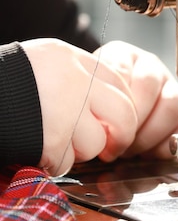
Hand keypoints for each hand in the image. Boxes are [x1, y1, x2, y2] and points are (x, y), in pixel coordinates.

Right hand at [23, 38, 137, 175]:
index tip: (115, 123)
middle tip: (109, 149)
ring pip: (95, 144)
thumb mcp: (42, 64)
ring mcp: (62, 109)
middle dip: (120, 137)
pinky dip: (53, 163)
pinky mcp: (49, 139)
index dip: (123, 108)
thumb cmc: (3, 86)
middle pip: (124, 114)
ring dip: (77, 152)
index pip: (120, 82)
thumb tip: (110, 109)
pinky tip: (34, 149)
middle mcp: (72, 79)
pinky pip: (67, 162)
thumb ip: (76, 78)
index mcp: (69, 57)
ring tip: (51, 141)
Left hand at [94, 41, 177, 158]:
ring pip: (172, 107)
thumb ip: (92, 104)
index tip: (103, 128)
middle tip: (118, 142)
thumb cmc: (97, 103)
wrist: (107, 110)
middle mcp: (150, 67)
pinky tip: (148, 152)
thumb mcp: (89, 95)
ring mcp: (169, 87)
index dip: (113, 106)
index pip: (122, 73)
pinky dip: (167, 145)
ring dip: (150, 135)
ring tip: (132, 148)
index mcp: (123, 56)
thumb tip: (94, 130)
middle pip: (149, 88)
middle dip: (132, 123)